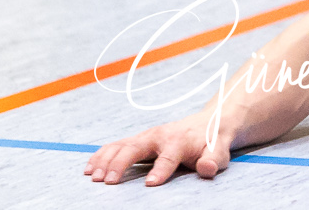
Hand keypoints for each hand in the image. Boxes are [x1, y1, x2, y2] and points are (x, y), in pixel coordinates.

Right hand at [84, 110, 236, 186]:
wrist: (208, 124)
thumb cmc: (212, 142)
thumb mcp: (219, 152)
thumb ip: (213, 160)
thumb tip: (206, 168)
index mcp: (178, 141)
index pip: (168, 157)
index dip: (160, 170)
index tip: (150, 184)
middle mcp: (158, 136)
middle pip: (135, 148)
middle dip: (120, 164)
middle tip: (107, 182)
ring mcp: (145, 137)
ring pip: (120, 145)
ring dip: (105, 160)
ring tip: (92, 177)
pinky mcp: (138, 140)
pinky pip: (115, 146)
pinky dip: (101, 156)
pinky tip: (89, 168)